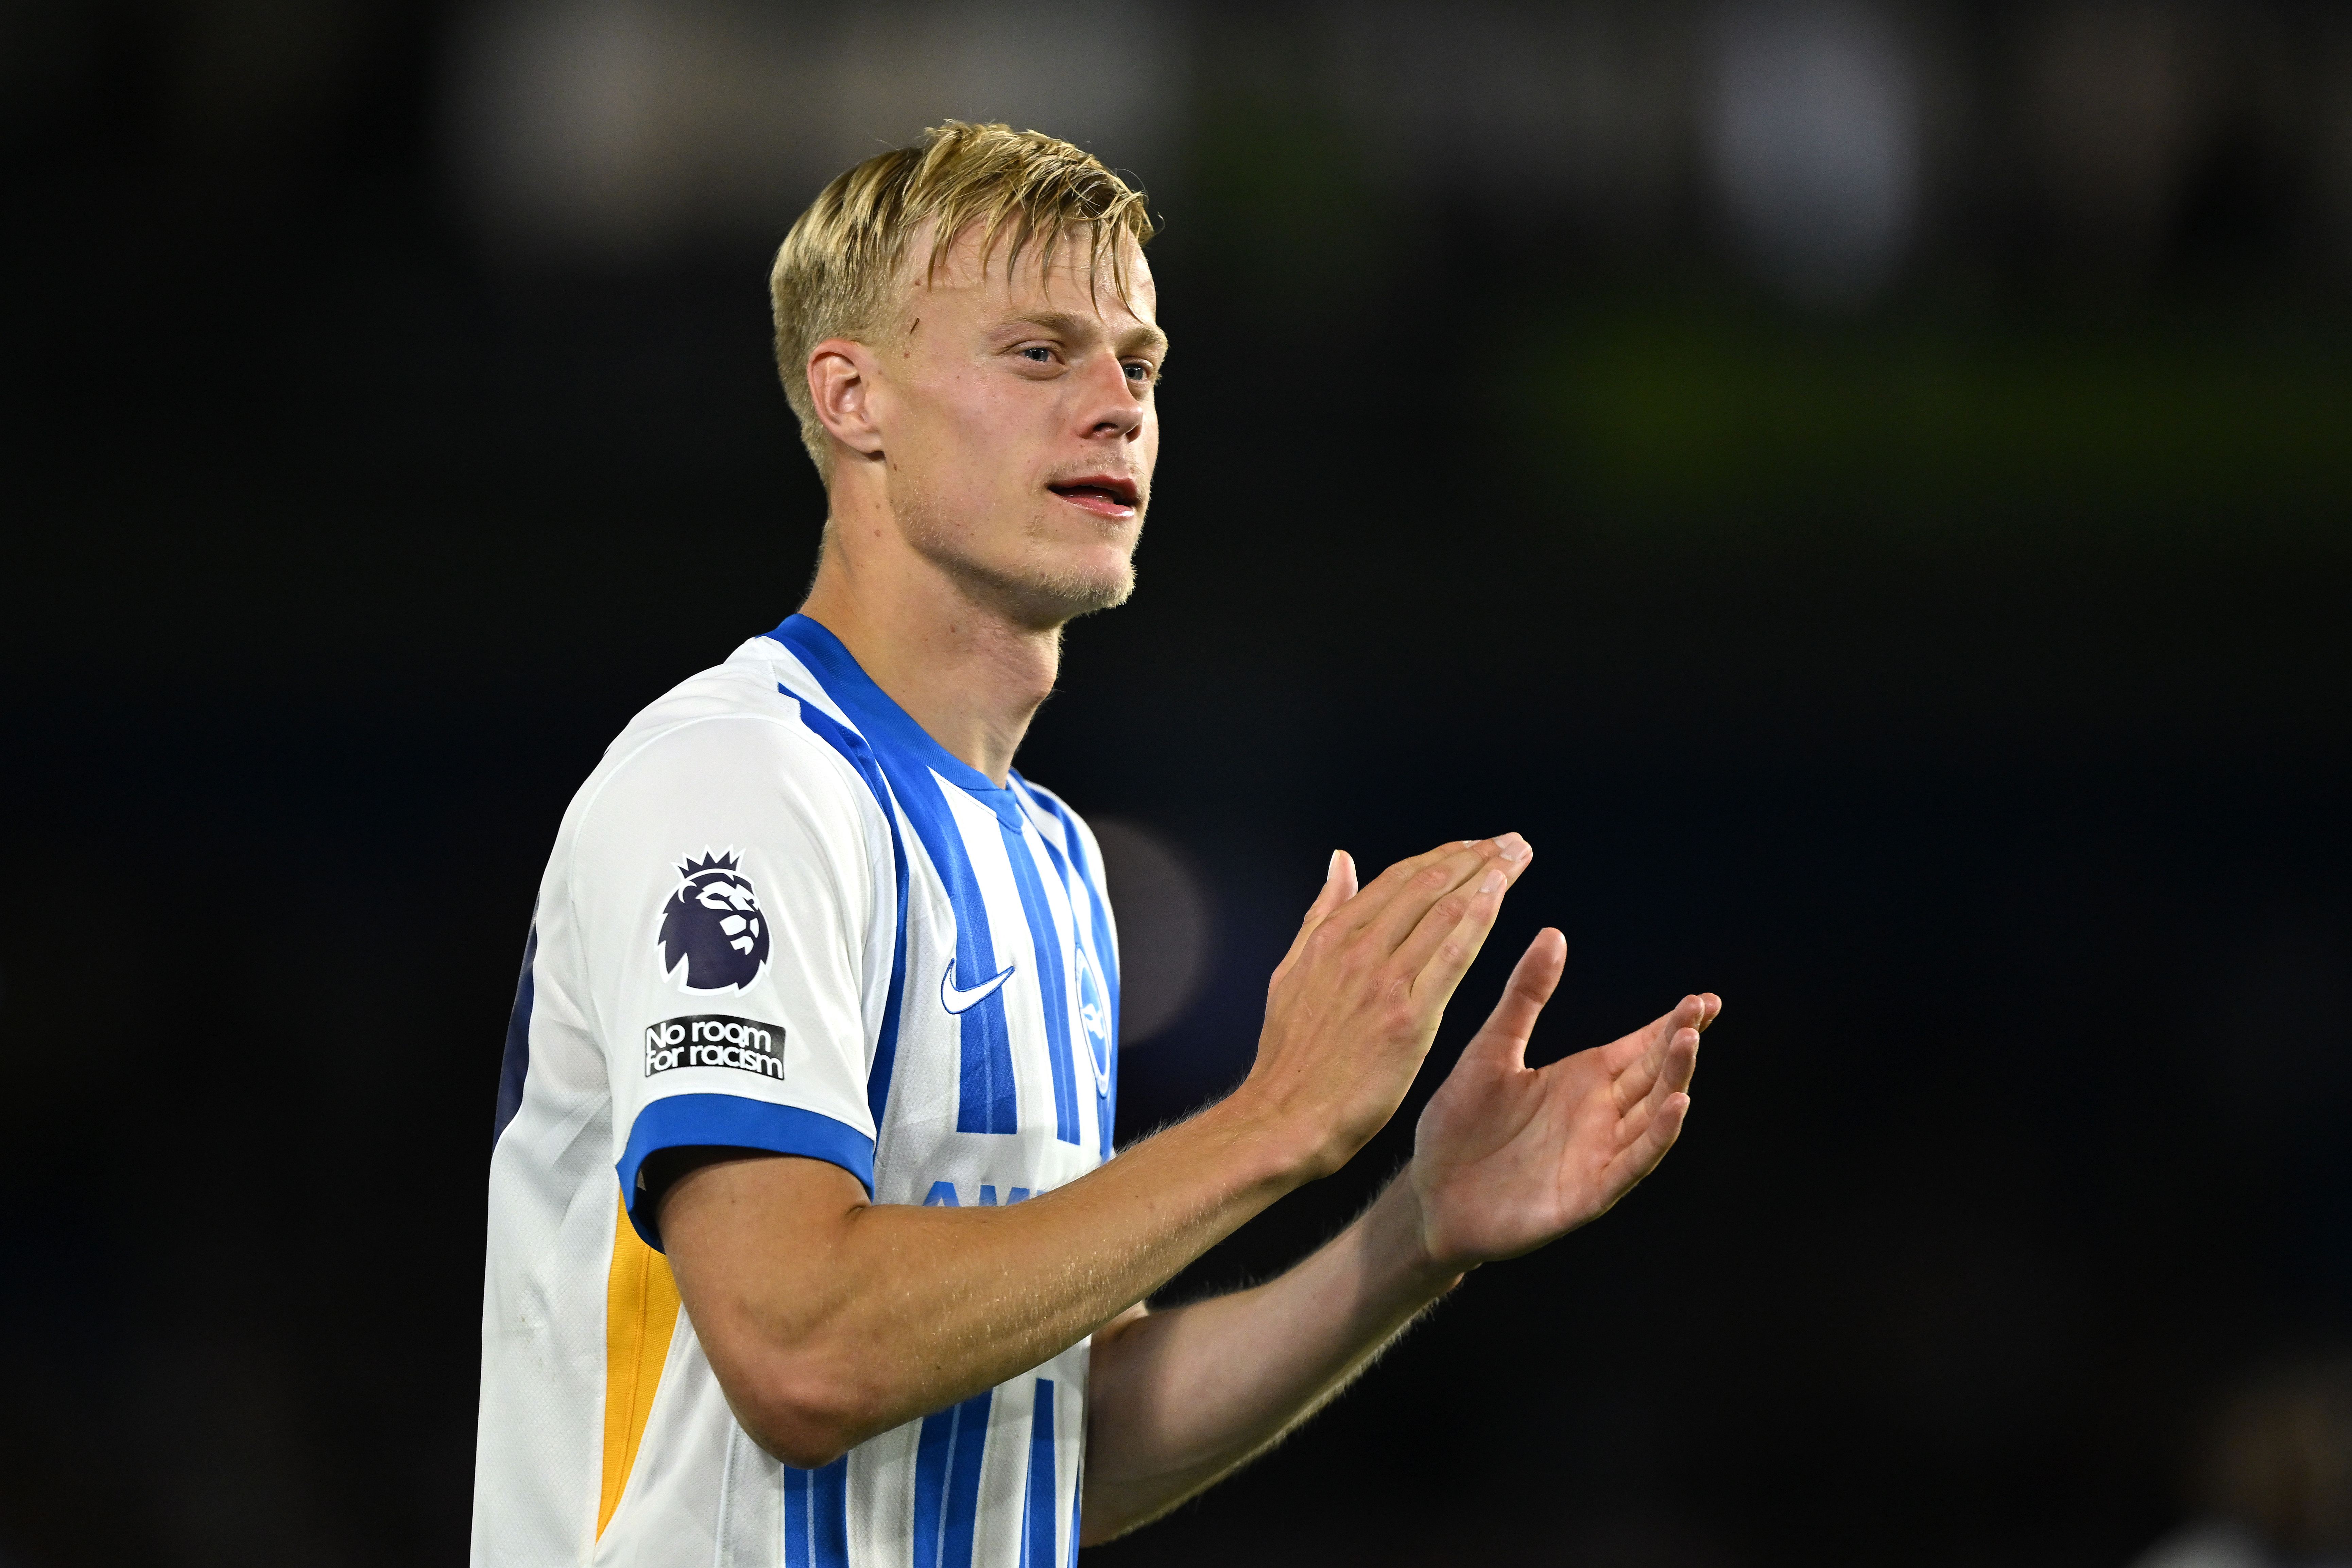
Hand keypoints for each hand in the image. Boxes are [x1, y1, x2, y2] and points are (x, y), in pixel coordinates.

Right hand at [1233, 835, 1535, 1180]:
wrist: (1283, 1118)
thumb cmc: (1289, 1057)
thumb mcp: (1293, 971)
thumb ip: (1322, 913)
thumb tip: (1341, 861)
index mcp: (1331, 939)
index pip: (1397, 880)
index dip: (1441, 856)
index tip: (1475, 844)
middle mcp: (1358, 950)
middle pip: (1427, 886)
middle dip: (1474, 857)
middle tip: (1511, 841)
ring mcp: (1383, 982)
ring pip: (1443, 910)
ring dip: (1487, 876)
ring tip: (1517, 856)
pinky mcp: (1408, 1017)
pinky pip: (1451, 956)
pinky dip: (1478, 918)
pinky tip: (1500, 894)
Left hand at [1408, 929, 1717, 1270]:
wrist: (1430, 1195)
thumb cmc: (1459, 1125)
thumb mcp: (1490, 1050)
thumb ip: (1524, 998)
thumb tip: (1553, 933)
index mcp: (1581, 1078)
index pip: (1640, 1045)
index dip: (1673, 1022)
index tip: (1704, 997)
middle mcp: (1599, 1114)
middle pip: (1653, 1074)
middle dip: (1679, 1042)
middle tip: (1700, 1008)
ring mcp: (1598, 1154)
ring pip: (1651, 1116)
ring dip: (1674, 1081)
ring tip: (1688, 1042)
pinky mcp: (1587, 1193)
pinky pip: (1632, 1164)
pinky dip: (1657, 1137)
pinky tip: (1675, 1106)